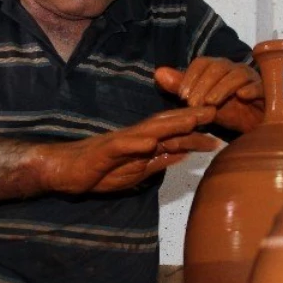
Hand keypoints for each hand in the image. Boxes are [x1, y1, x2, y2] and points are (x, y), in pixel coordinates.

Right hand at [36, 106, 220, 193]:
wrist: (64, 171)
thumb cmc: (99, 171)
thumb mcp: (136, 171)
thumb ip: (158, 161)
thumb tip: (183, 154)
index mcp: (142, 143)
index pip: (173, 134)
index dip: (195, 129)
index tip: (218, 126)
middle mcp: (135, 138)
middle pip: (166, 124)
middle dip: (190, 118)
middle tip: (215, 110)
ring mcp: (120, 142)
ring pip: (148, 130)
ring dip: (170, 124)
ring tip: (191, 119)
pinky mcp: (104, 151)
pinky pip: (122, 146)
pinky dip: (137, 143)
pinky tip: (151, 142)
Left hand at [155, 58, 263, 133]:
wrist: (257, 128)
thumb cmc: (229, 112)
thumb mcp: (202, 103)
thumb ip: (182, 87)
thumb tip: (158, 73)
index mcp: (218, 69)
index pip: (201, 63)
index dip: (190, 77)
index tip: (182, 96)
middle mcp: (234, 68)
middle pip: (218, 67)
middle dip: (203, 85)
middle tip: (193, 104)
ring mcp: (252, 78)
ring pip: (237, 74)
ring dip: (222, 88)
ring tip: (211, 104)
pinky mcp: (267, 90)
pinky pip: (260, 85)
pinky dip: (251, 89)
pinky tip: (242, 96)